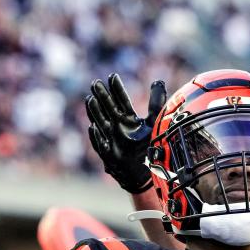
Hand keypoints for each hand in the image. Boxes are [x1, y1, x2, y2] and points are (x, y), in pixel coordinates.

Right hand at [85, 74, 166, 193]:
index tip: (113, 76)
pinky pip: (100, 145)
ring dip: (95, 113)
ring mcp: (111, 140)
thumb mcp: (154, 122)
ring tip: (91, 99)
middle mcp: (117, 128)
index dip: (117, 89)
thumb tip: (158, 81)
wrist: (146, 173)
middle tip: (97, 83)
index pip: (121, 101)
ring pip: (100, 124)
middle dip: (102, 97)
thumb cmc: (149, 148)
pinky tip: (92, 127)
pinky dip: (96, 137)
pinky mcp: (108, 155)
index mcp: (128, 120)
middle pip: (108, 109)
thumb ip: (156, 102)